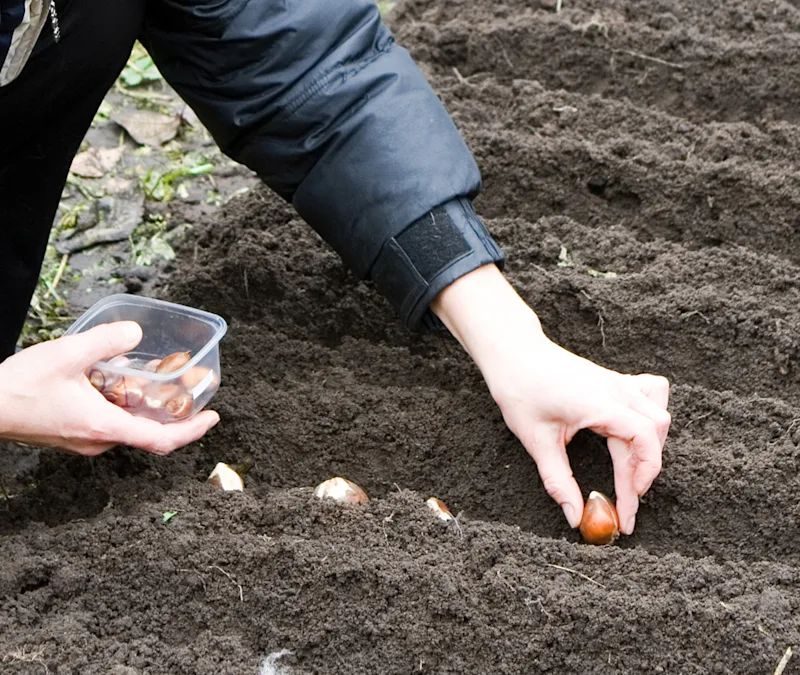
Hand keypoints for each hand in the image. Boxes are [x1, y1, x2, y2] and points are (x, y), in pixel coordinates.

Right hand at [0, 321, 219, 455]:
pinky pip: (111, 423)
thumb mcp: (66, 354)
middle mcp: (98, 440)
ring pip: (130, 426)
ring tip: (160, 378)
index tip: (213, 417)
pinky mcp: (73, 434)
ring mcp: (85, 441)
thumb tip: (136, 331)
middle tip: (189, 386)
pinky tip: (124, 382)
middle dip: (175, 412)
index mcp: (103, 427)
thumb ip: (106, 340)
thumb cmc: (17, 387)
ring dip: (149, 407)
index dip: (193, 431)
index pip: (161, 440)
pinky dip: (127, 406)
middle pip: (150, 432)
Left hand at [431, 264, 670, 533]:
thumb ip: (558, 480)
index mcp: (599, 401)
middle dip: (642, 472)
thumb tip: (575, 517)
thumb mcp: (535, 440)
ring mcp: (617, 382)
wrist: (512, 353)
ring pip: (657, 413)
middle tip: (625, 504)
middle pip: (652, 432)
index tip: (628, 505)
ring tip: (630, 472)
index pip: (643, 439)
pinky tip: (633, 435)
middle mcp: (615, 389)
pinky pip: (650, 394)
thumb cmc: (520, 390)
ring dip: (649, 446)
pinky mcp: (613, 381)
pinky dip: (649, 418)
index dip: (642, 475)